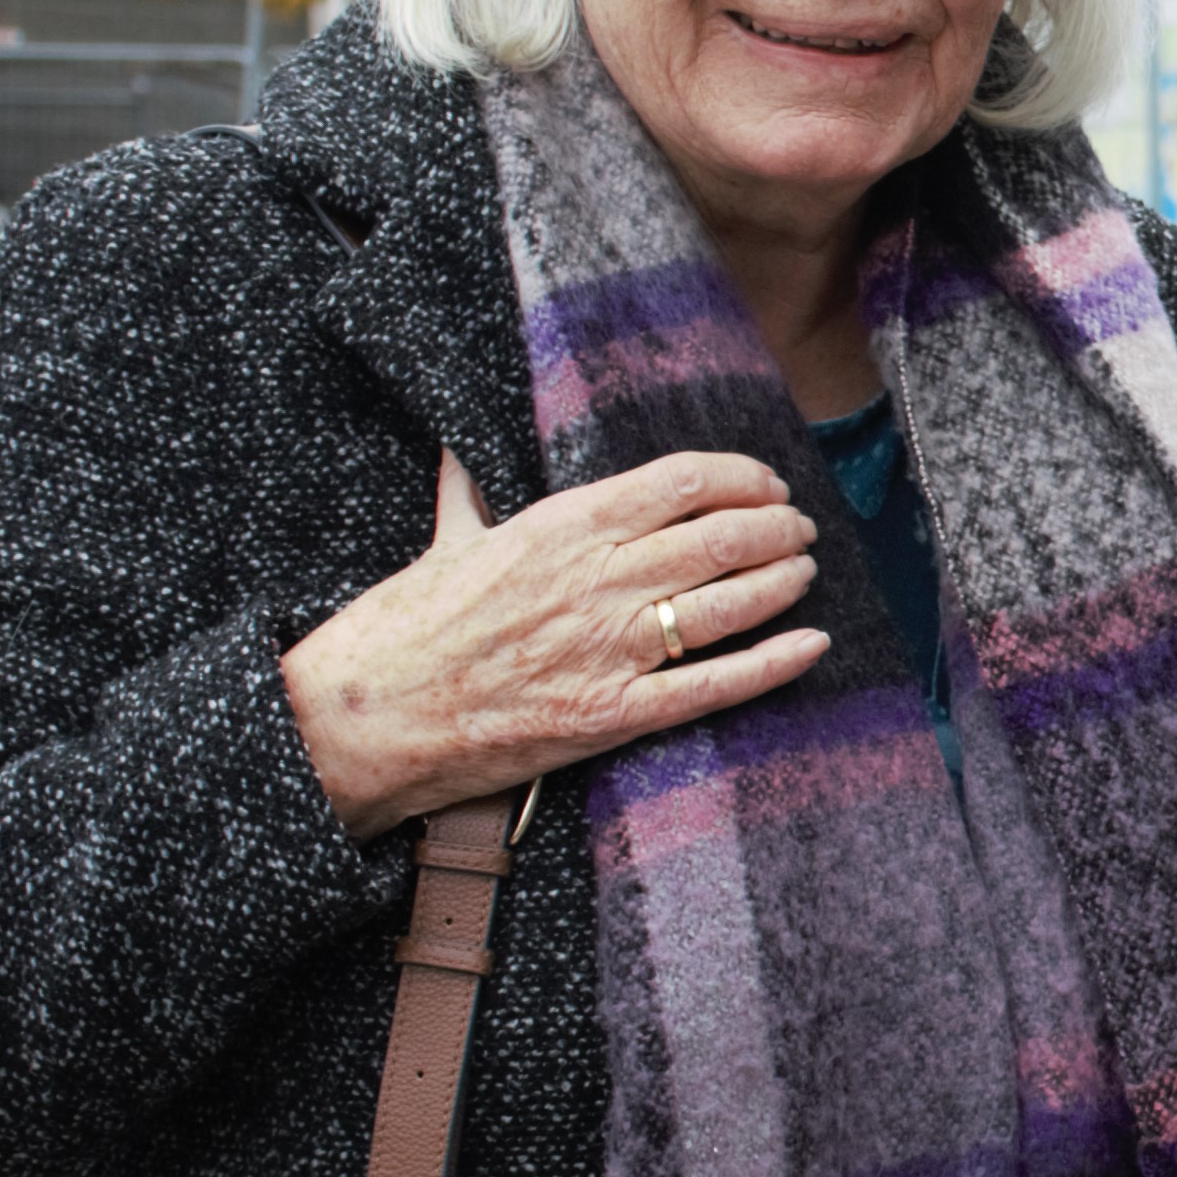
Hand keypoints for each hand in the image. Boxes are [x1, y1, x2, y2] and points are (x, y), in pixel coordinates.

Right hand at [281, 451, 828, 835]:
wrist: (364, 719)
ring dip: (781, 582)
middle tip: (799, 530)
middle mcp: (595, 581)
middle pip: (720, 538)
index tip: (765, 483)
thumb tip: (455, 458)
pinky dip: (774, 663)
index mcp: (559, 528)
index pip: (679, 483)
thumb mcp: (441, 545)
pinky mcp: (613, 715)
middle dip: (775, 528)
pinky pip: (715, 686)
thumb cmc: (399, 630)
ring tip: (805, 570)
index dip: (740, 477)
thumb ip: (465, 496)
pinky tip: (812, 644)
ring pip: (728, 604)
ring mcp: (609, 650)